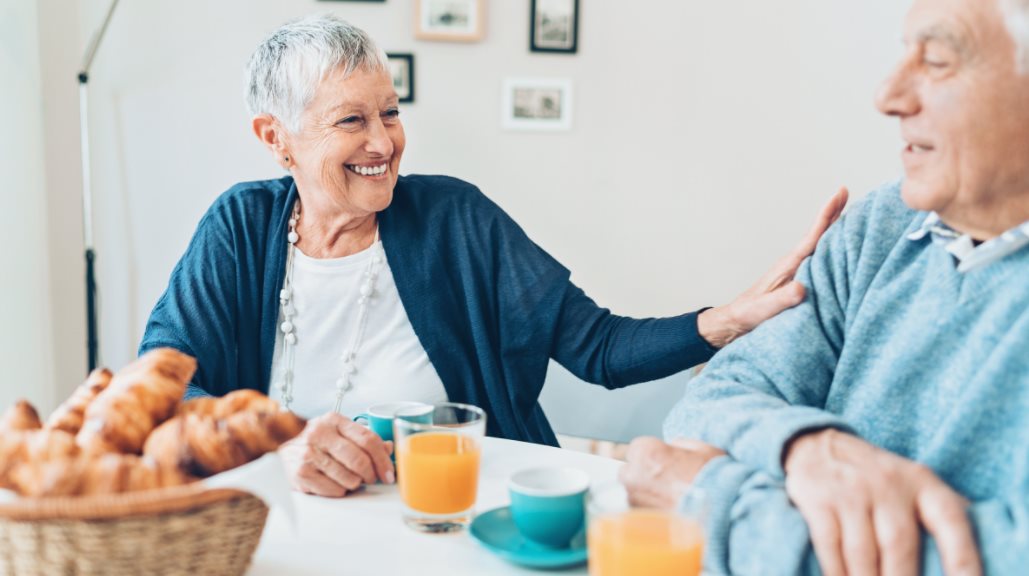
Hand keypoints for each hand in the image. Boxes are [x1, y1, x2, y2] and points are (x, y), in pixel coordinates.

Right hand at [279, 412, 394, 496]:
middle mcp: (320, 434)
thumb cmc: (315, 441)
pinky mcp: (301, 474)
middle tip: (373, 479)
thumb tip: (388, 448)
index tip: (389, 472)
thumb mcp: (338, 432)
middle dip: (372, 474)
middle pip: (359, 460)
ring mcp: (309, 454)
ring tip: (351, 479)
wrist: (280, 450)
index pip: (367, 439)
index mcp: (334, 420)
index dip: (383, 459)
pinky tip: (335, 483)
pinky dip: (340, 490)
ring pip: (349, 478)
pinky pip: (334, 490)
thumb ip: (364, 439)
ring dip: (356, 483)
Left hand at [619, 437, 725, 508]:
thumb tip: (671, 448)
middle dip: (643, 476)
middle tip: (668, 483)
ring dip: (645, 496)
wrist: (723, 513)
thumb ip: (678, 444)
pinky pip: (640, 513)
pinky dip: (650, 513)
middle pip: (629, 472)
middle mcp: (633, 475)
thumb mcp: (701, 448)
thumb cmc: (714, 480)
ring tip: (671, 501)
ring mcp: (634, 501)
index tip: (663, 463)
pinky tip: (670, 513)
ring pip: (632, 494)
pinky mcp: (639, 523)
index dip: (652, 456)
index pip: (636, 448)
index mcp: (645, 451)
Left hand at [698, 187, 848, 347]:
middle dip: (833, 213)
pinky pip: (819, 259)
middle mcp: (794, 264)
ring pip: (820, 245)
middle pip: (818, 234)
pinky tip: (841, 249)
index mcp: (789, 266)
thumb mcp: (765, 310)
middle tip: (846, 192)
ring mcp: (796, 271)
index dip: (827, 215)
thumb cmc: (748, 316)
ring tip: (851, 213)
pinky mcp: (798, 280)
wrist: (736, 322)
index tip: (839, 194)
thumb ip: (782, 300)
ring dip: (834, 229)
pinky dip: (832, 249)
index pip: (813, 236)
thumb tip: (801, 289)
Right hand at [784, 429, 980, 575]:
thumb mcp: (914, 482)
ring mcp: (851, 491)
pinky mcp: (819, 500)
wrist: (818, 446)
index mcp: (923, 483)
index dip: (962, 560)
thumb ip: (940, 512)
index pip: (950, 523)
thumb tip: (968, 561)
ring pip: (862, 552)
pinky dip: (837, 573)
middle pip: (899, 546)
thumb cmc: (878, 477)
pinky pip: (830, 546)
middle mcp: (888, 484)